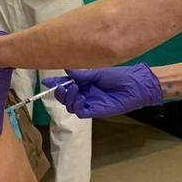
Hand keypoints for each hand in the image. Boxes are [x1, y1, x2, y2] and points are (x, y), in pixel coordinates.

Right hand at [42, 64, 162, 117]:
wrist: (134, 86)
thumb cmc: (119, 76)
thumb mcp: (98, 72)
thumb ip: (81, 74)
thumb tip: (66, 69)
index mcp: (85, 82)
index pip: (66, 83)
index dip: (55, 83)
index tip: (46, 81)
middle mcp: (85, 92)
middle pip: (65, 96)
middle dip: (60, 92)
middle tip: (62, 87)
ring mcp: (89, 102)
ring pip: (70, 105)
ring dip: (68, 98)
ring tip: (74, 89)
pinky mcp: (95, 111)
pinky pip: (80, 112)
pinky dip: (76, 105)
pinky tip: (81, 98)